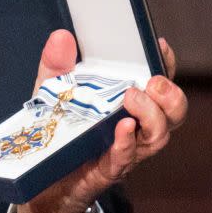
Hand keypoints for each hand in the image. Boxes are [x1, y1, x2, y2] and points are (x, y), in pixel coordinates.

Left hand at [18, 30, 187, 212]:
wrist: (40, 175)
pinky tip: (123, 128)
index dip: (165, 64)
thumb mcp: (52, 90)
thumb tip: (61, 37)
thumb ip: (57, 64)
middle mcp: (134, 125)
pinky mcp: (108, 168)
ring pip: (157, 137)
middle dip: (170, 96)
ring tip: (133, 98)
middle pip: (172, 113)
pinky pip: (126, 157)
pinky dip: (126, 142)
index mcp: (127, 101)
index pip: (158, 82)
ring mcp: (125, 148)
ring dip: (151, 116)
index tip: (159, 46)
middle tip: (152, 83)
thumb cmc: (57, 128)